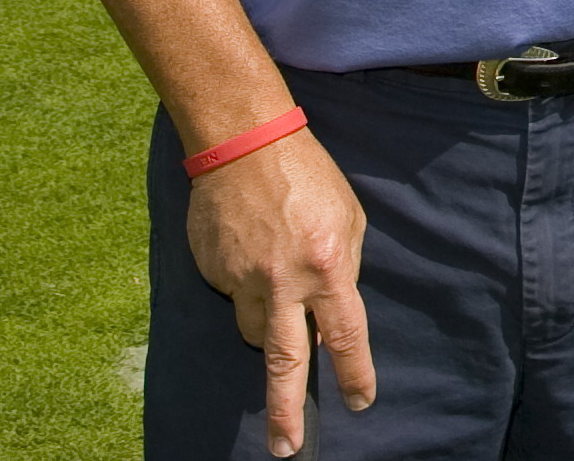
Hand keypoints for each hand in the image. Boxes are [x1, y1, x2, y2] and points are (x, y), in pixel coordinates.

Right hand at [186, 130, 374, 458]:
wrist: (245, 144)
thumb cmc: (309, 177)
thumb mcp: (349, 218)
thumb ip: (342, 269)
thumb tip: (329, 312)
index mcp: (329, 266)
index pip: (346, 335)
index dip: (354, 373)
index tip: (361, 401)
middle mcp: (284, 282)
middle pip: (284, 361)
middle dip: (285, 410)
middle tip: (287, 447)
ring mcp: (242, 280)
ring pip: (253, 330)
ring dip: (266, 326)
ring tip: (273, 285)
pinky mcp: (212, 273)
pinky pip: (233, 295)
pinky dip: (245, 284)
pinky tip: (251, 249)